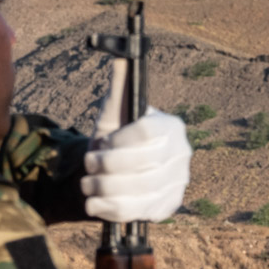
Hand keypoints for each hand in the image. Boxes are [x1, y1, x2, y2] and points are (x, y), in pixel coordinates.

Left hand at [82, 61, 190, 223]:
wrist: (121, 174)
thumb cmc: (117, 139)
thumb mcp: (115, 114)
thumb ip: (118, 87)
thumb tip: (120, 56)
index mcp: (172, 128)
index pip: (146, 133)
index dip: (118, 140)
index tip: (101, 142)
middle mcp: (181, 156)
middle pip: (141, 164)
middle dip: (106, 165)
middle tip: (88, 164)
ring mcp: (176, 184)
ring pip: (137, 190)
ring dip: (103, 188)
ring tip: (87, 184)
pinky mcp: (166, 208)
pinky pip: (136, 212)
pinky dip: (109, 209)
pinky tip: (94, 204)